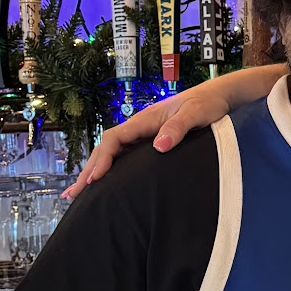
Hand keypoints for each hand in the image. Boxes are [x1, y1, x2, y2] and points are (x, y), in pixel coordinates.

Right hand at [62, 68, 281, 200]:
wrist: (219, 96)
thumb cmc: (208, 104)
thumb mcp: (196, 114)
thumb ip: (178, 128)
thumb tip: (159, 146)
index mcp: (145, 119)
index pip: (114, 139)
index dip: (102, 159)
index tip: (94, 179)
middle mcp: (140, 127)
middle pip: (106, 148)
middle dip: (89, 171)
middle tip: (72, 195)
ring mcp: (144, 134)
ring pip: (113, 153)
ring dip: (95, 171)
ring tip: (79, 194)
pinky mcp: (151, 141)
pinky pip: (125, 156)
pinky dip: (111, 169)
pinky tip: (106, 183)